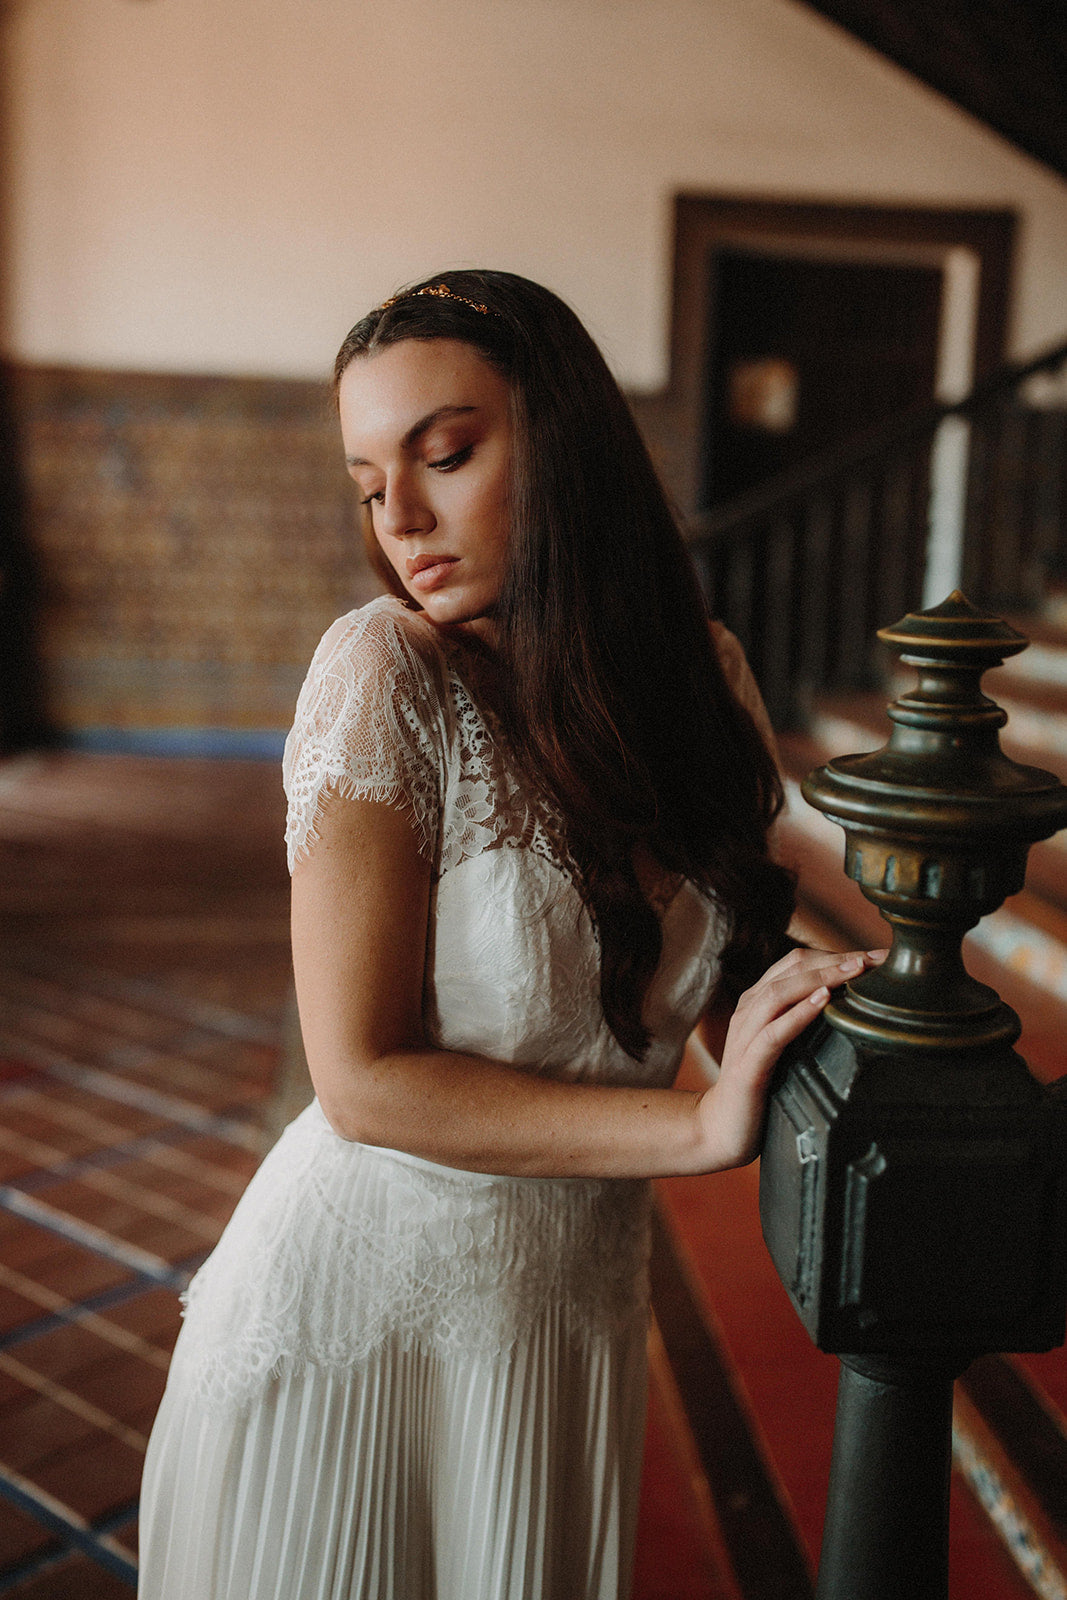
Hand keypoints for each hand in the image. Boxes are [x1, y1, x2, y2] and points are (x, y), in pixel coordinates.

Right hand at [696, 946, 887, 1170]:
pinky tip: (822, 1001)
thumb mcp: (787, 1047)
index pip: (799, 962)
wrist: (723, 1129)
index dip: (838, 954)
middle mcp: (749, 1010)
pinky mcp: (748, 1065)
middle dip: (837, 960)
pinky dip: (799, 1013)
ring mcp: (745, 1035)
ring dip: (821, 977)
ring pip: (781, 992)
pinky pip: (773, 1032)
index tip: (879, 957)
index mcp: (758, 1001)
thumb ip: (807, 1024)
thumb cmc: (763, 1087)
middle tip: (877, 959)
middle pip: (792, 968)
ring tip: (855, 971)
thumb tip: (858, 1011)